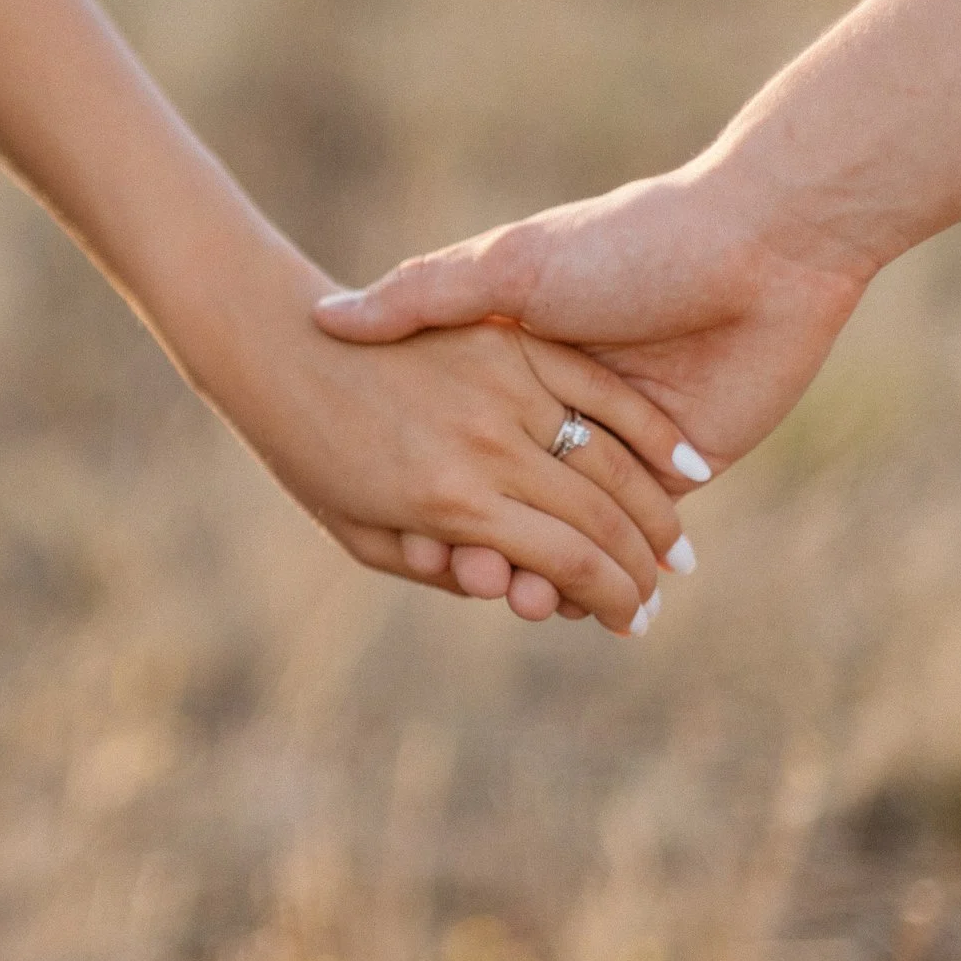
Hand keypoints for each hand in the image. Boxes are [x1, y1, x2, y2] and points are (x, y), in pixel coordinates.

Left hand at [198, 293, 695, 634]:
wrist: (273, 343)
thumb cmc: (305, 452)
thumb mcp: (362, 535)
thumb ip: (444, 566)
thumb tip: (515, 584)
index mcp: (451, 504)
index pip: (565, 564)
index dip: (610, 599)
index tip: (631, 621)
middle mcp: (487, 446)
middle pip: (599, 518)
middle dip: (641, 568)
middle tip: (660, 596)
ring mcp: (504, 385)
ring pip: (611, 457)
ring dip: (657, 510)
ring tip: (677, 548)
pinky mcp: (511, 338)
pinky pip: (599, 388)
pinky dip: (649, 429)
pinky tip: (687, 463)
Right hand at [312, 166, 871, 607]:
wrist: (762, 244)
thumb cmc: (624, 242)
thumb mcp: (508, 264)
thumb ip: (422, 295)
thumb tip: (329, 316)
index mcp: (513, 360)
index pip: (455, 446)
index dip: (428, 492)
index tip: (408, 529)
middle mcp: (560, 408)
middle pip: (508, 500)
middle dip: (485, 549)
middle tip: (470, 581)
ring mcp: (619, 445)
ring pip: (562, 532)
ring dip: (537, 574)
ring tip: (518, 600)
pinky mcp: (679, 472)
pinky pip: (628, 540)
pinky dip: (594, 576)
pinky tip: (564, 600)